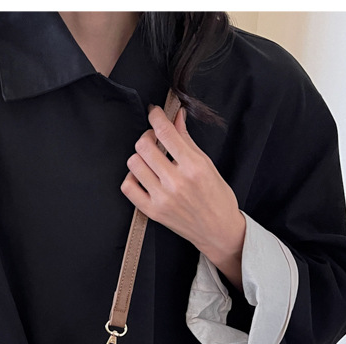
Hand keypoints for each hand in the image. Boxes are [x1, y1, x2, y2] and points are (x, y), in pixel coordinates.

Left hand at [121, 104, 245, 281]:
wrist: (217, 230)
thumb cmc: (216, 197)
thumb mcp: (207, 164)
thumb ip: (187, 140)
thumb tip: (176, 117)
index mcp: (193, 166)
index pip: (166, 133)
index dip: (156, 117)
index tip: (154, 112)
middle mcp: (175, 182)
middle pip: (144, 146)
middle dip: (147, 136)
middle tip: (154, 139)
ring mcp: (161, 198)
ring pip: (133, 164)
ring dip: (139, 156)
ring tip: (150, 160)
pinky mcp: (151, 211)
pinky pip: (128, 187)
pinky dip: (132, 178)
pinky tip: (142, 176)